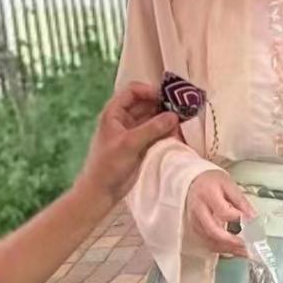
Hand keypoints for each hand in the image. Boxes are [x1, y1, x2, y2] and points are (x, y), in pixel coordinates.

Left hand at [75, 82, 178, 208]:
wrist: (102, 191)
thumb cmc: (108, 165)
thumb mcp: (129, 144)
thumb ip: (151, 128)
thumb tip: (174, 116)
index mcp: (113, 113)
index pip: (132, 91)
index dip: (149, 91)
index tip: (166, 97)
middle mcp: (123, 119)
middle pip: (145, 103)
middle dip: (162, 105)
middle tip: (181, 108)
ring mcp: (132, 132)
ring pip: (152, 118)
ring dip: (165, 119)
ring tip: (181, 121)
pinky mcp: (140, 145)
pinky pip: (155, 132)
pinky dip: (164, 131)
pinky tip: (175, 133)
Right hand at [184, 170, 252, 256]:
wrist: (193, 183)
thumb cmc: (211, 182)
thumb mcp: (229, 185)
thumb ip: (241, 202)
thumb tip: (253, 218)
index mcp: (207, 195)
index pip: (223, 211)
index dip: (238, 219)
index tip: (251, 222)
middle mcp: (198, 211)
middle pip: (214, 231)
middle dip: (232, 242)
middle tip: (248, 245)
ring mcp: (195, 222)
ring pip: (210, 241)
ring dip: (228, 249)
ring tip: (244, 251)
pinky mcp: (195, 230)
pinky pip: (208, 244)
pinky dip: (222, 249)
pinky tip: (234, 249)